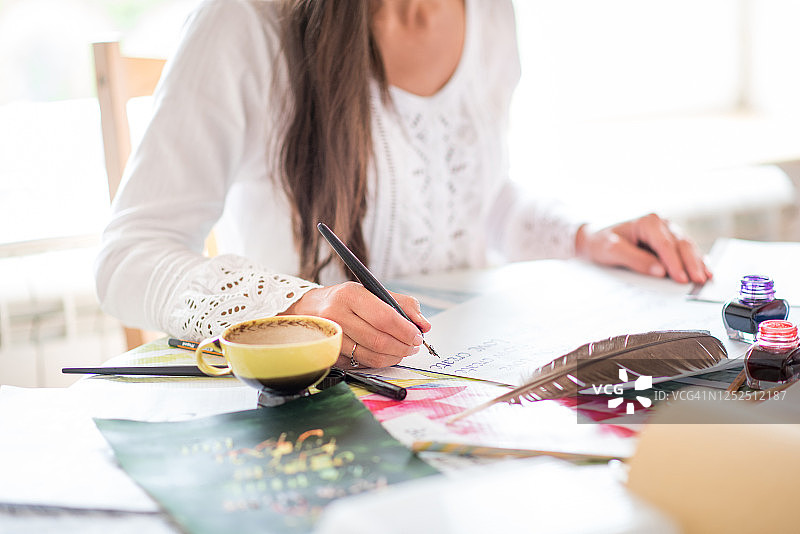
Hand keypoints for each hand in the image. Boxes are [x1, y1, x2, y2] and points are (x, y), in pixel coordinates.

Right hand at [279, 282, 429, 367]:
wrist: (308, 309)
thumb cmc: (346, 300)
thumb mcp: (371, 292)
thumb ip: (402, 305)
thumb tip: (424, 325)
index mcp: (350, 295)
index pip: (385, 318)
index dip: (406, 330)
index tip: (418, 335)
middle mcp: (336, 315)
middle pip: (379, 340)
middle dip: (404, 347)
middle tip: (414, 346)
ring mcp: (330, 337)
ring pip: (371, 356)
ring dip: (394, 357)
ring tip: (403, 350)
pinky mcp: (329, 354)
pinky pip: (361, 364)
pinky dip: (379, 362)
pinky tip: (385, 354)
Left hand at [575, 213, 711, 283]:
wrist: (595, 238)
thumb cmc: (602, 242)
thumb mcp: (612, 250)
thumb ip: (636, 260)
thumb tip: (660, 271)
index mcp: (648, 222)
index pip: (665, 245)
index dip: (675, 263)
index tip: (682, 279)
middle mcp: (662, 224)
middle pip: (682, 244)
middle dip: (691, 264)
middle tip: (698, 281)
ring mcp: (668, 231)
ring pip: (687, 247)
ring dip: (697, 263)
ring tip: (706, 279)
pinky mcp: (669, 241)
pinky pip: (685, 251)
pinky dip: (695, 261)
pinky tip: (704, 272)